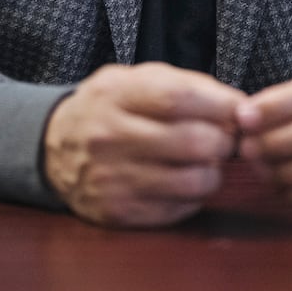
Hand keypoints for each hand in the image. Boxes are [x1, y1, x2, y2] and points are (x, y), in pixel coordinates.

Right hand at [43, 62, 245, 226]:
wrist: (52, 146)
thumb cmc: (108, 107)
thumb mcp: (134, 79)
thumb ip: (185, 85)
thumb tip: (237, 106)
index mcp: (115, 95)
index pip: (179, 98)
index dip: (220, 105)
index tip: (239, 109)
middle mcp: (109, 137)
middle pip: (192, 142)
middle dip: (224, 141)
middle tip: (225, 138)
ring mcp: (112, 178)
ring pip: (192, 181)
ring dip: (213, 171)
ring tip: (205, 161)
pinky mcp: (118, 211)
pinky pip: (178, 209)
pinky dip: (193, 196)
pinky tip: (184, 180)